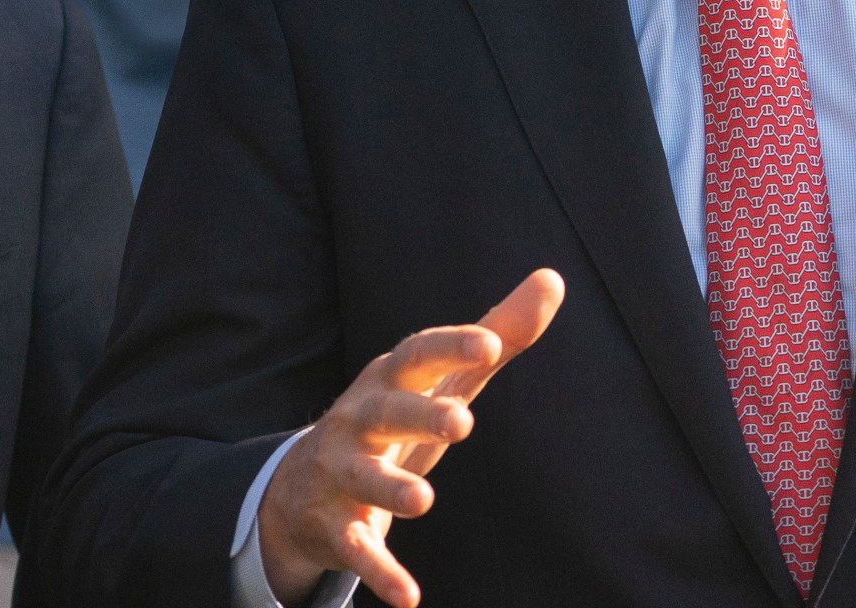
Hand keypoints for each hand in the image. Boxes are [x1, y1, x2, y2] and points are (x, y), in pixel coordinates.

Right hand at [259, 269, 564, 607]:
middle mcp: (359, 419)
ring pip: (362, 479)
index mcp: (389, 378)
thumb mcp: (441, 379)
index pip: (417, 353)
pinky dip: (379, 573)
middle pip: (385, 411)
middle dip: (418, 415)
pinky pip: (356, 549)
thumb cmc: (393, 419)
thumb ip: (496, 333)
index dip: (450, 346)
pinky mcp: (336, 526)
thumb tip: (553, 280)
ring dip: (389, 490)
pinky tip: (408, 597)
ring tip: (424, 502)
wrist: (302, 486)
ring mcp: (341, 473)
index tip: (490, 344)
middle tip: (463, 423)